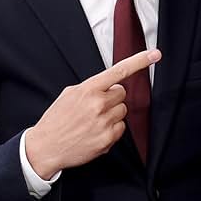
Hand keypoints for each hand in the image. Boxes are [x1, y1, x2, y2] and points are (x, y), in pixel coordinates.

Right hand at [25, 49, 160, 178]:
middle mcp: (99, 103)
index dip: (140, 61)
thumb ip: (91, 87)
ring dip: (112, 114)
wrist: (45, 147)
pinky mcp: (108, 138)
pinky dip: (111, 130)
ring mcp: (104, 121)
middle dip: (112, 98)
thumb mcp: (70, 94)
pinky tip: (95, 132)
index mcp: (88, 89)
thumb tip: (109, 86)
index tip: (155, 54)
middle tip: (95, 107)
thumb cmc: (57, 119)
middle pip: (122, 94)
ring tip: (92, 121)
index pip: (119, 71)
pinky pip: (121, 128)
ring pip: (122, 111)